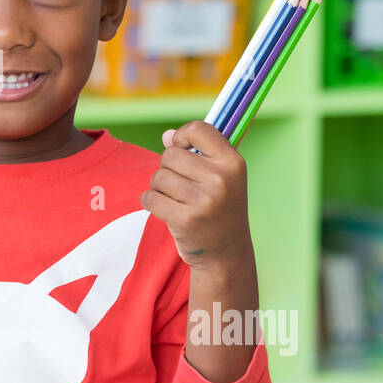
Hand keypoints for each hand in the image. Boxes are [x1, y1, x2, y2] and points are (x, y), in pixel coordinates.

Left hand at [141, 120, 253, 270]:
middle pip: (170, 154)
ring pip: (158, 176)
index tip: (182, 148)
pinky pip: (150, 197)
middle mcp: (221, 179)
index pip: (198, 129)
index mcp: (233, 163)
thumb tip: (166, 135)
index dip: (183, 136)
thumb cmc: (220, 209)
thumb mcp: (220, 177)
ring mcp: (204, 200)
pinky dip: (152, 202)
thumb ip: (196, 152)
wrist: (226, 253)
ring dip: (160, 187)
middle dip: (168, 168)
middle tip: (182, 186)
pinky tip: (167, 210)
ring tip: (178, 200)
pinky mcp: (185, 219)